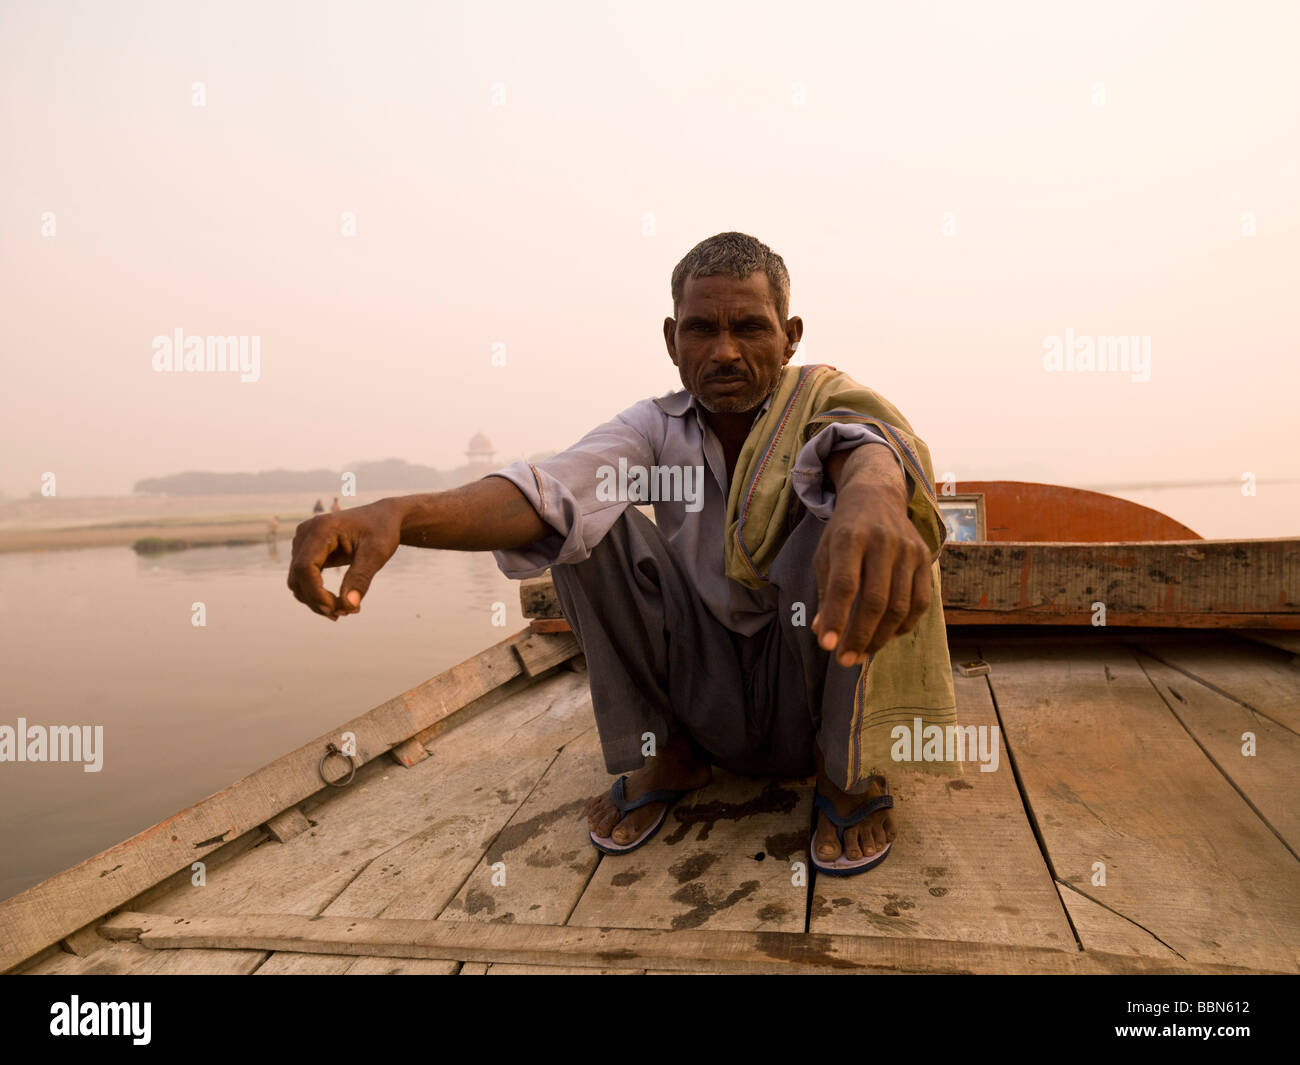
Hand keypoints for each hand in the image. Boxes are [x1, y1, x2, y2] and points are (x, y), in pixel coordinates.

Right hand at [287, 500, 401, 619]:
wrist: (383, 517)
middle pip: (298, 577)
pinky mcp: (307, 551)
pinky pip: (304, 579)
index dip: (316, 593)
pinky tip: (339, 604)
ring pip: (298, 581)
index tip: (338, 610)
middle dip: (318, 601)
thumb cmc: (382, 531)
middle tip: (348, 613)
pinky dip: (317, 594)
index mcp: (321, 528)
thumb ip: (361, 578)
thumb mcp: (377, 553)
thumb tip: (349, 606)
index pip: (304, 567)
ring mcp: (303, 542)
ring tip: (346, 610)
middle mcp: (306, 533)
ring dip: (317, 601)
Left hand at [811, 480, 931, 665]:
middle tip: (844, 660)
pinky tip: (885, 636)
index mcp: (850, 538)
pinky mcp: (926, 559)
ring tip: (861, 654)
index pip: (844, 584)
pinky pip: (919, 603)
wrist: (876, 497)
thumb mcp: (825, 553)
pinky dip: (902, 626)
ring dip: (880, 637)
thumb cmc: (844, 531)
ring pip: (900, 606)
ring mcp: (909, 550)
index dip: (836, 617)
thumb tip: (822, 632)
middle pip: (875, 600)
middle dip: (859, 636)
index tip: (826, 647)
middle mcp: (883, 542)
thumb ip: (825, 592)